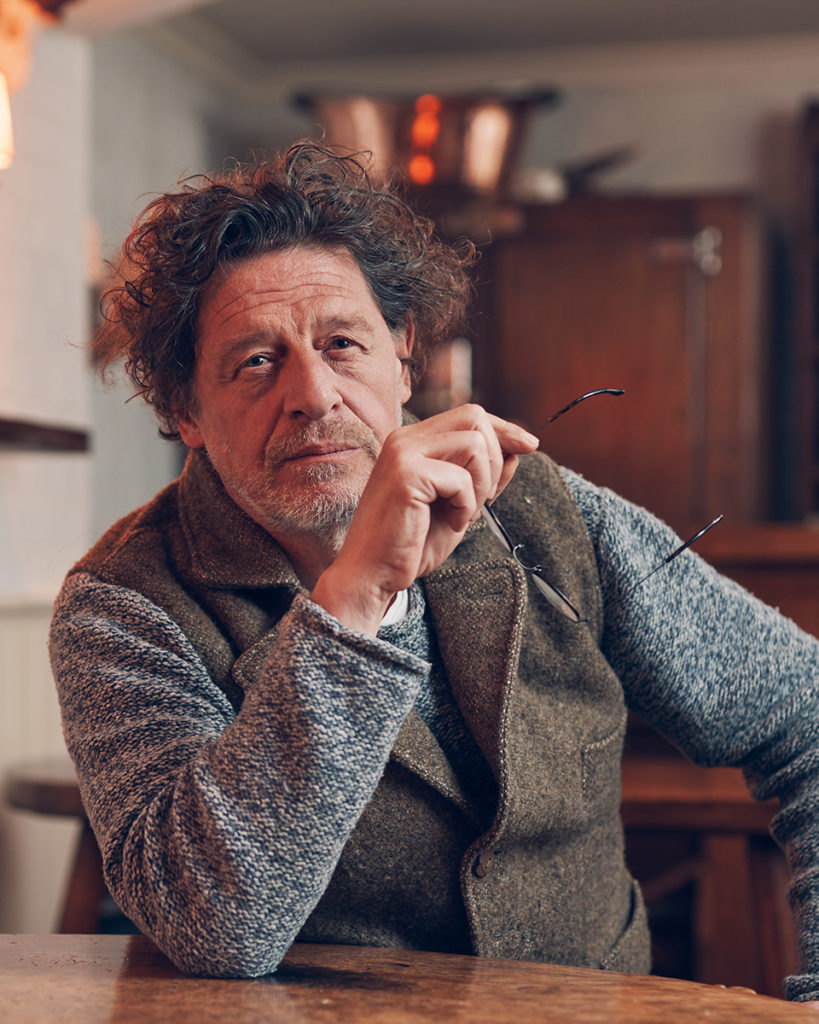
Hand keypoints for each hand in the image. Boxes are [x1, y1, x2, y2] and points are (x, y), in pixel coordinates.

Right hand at [311, 404, 538, 633]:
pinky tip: (451, 524)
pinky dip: (467, 506)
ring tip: (463, 514)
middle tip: (485, 499)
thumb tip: (519, 448)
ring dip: (482, 485)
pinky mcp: (406, 475)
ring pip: (474, 443)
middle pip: (475, 417)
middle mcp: (405, 439)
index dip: (504, 429)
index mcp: (413, 442)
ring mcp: (403, 453)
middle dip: (496, 458)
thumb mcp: (460, 506)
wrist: (374, 575)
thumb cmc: (412, 545)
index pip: (470, 415)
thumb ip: (484, 477)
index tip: (530, 445)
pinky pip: (462, 479)